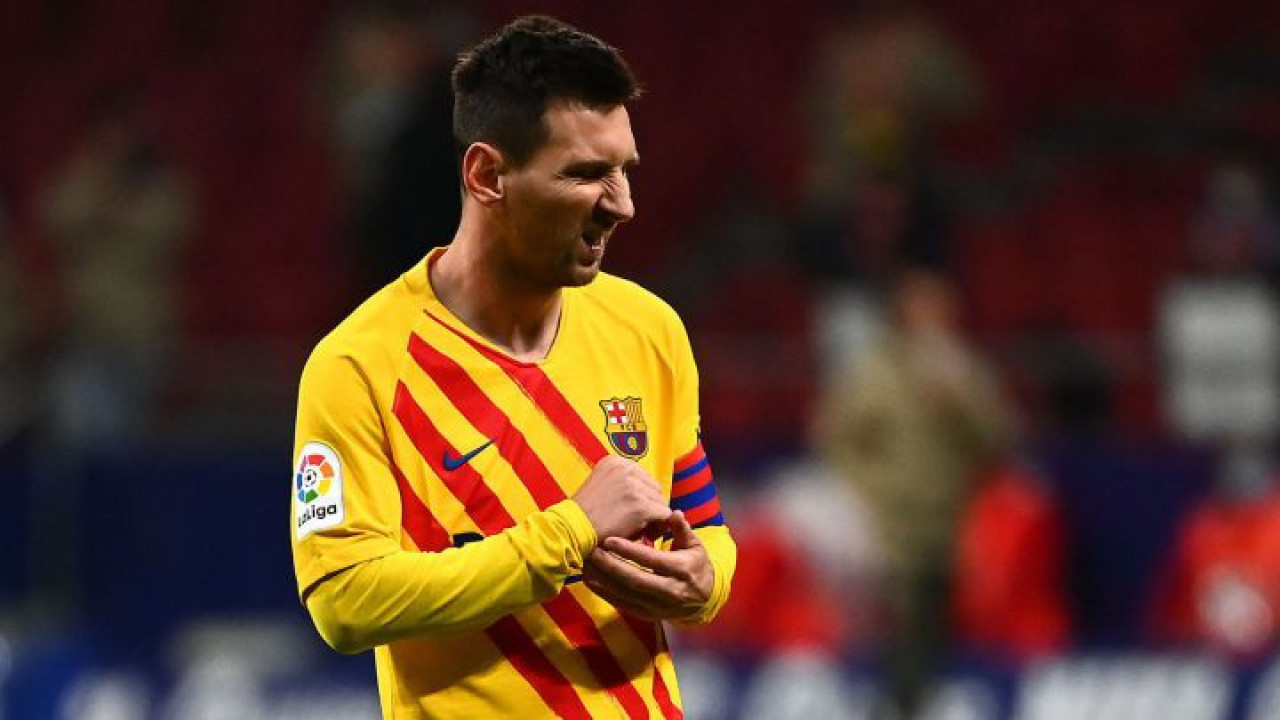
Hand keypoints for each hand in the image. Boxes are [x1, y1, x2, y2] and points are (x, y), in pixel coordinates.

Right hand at [572, 455, 670, 540]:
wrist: (572, 528)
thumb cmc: (584, 514)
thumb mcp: (600, 484)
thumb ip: (621, 482)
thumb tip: (649, 491)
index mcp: (616, 461)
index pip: (643, 477)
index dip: (642, 495)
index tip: (633, 510)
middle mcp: (626, 468)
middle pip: (654, 488)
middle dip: (650, 506)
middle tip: (639, 523)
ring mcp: (634, 487)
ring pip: (661, 502)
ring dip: (654, 518)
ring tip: (639, 529)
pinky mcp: (641, 506)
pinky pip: (663, 516)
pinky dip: (658, 527)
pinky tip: (646, 535)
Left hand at [583, 510, 713, 622]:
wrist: (704, 600)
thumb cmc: (696, 564)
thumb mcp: (695, 545)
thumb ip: (682, 529)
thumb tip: (674, 513)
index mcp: (682, 570)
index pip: (652, 560)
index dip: (630, 550)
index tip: (610, 540)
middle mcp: (670, 590)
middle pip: (636, 580)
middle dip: (611, 566)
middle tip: (592, 551)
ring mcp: (658, 606)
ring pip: (626, 594)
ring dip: (603, 580)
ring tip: (586, 564)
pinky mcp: (648, 615)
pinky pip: (623, 605)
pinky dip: (605, 594)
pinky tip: (590, 580)